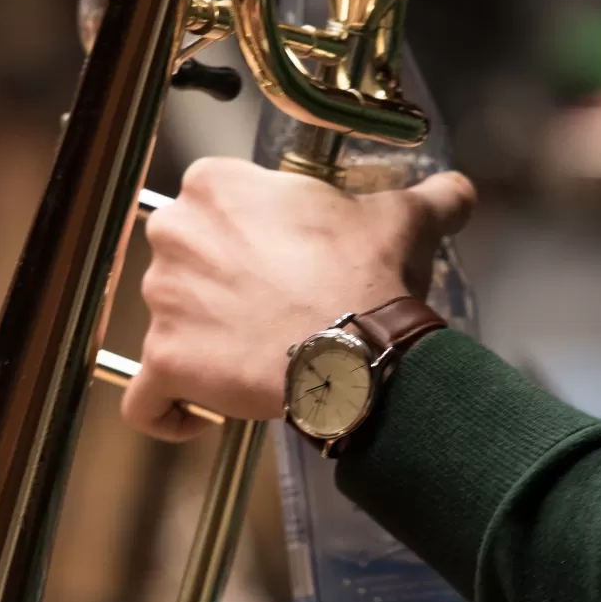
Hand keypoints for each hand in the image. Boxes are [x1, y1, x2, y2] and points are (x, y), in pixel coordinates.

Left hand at [121, 157, 476, 440]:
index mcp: (214, 186)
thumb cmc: (368, 278)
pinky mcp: (162, 362)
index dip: (241, 235)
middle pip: (181, 262)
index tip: (274, 258)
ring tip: (251, 359)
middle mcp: (174, 235)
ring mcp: (160, 302)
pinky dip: (163, 409)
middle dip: (214, 286)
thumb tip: (457, 191)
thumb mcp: (402, 220)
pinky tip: (194, 415)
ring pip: (164, 324)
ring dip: (199, 342)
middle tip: (264, 308)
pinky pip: (143, 398)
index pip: (210, 207)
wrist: (356, 351)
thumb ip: (426, 198)